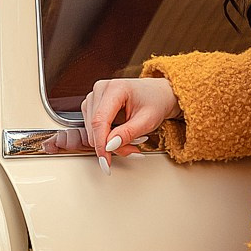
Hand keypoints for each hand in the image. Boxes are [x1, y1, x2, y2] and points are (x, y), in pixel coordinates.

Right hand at [59, 76, 179, 168]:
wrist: (158, 94)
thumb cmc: (155, 102)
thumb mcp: (147, 121)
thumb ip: (128, 133)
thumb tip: (110, 145)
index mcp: (115, 88)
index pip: (100, 120)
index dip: (101, 144)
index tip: (106, 161)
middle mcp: (101, 89)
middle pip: (95, 127)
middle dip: (112, 145)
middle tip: (133, 148)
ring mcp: (94, 96)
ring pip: (92, 131)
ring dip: (110, 142)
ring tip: (131, 138)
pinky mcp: (92, 105)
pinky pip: (93, 128)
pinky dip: (107, 137)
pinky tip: (122, 134)